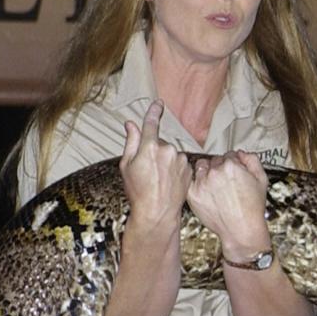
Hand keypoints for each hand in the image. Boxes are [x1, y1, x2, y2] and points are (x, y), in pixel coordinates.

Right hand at [120, 100, 190, 224]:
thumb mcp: (127, 166)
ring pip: (171, 154)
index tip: (158, 103)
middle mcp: (168, 150)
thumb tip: (131, 124)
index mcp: (149, 147)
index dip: (154, 112)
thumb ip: (131, 142)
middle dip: (154, 151)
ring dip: (165, 161)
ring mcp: (181, 159)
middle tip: (147, 170)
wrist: (157, 212)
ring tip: (158, 179)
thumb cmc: (138, 191)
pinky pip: (180, 163)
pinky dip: (175, 169)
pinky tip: (168, 182)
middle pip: (160, 143)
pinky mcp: (189, 169)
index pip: (151, 123)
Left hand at [186, 150, 270, 258]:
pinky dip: (197, 184)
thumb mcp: (262, 179)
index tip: (234, 173)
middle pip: (214, 160)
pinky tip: (207, 192)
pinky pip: (191, 181)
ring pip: (201, 168)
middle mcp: (214, 172)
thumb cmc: (252, 207)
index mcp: (231, 166)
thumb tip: (241, 153)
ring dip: (206, 173)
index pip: (228, 155)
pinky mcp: (193, 194)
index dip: (233, 163)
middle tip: (225, 182)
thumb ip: (252, 160)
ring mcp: (202, 183)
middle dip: (219, 168)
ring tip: (215, 186)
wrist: (241, 229)